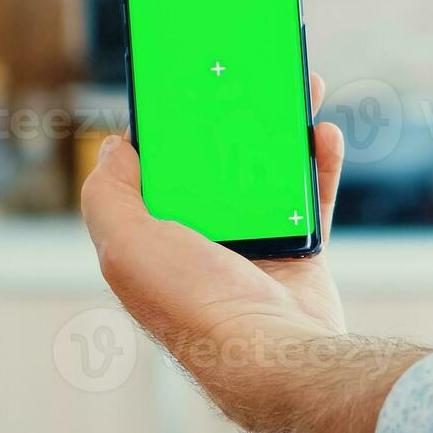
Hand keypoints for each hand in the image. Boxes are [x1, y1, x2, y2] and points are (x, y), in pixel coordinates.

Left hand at [81, 74, 425, 432]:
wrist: (275, 358)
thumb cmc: (196, 306)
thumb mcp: (127, 246)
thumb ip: (108, 196)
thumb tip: (114, 147)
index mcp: (153, 242)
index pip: (153, 172)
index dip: (165, 127)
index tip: (182, 83)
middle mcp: (201, 245)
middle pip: (215, 162)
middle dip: (230, 115)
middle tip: (247, 74)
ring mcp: (253, 249)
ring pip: (267, 173)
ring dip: (281, 129)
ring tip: (295, 87)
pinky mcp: (300, 256)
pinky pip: (311, 198)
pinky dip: (320, 164)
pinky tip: (324, 132)